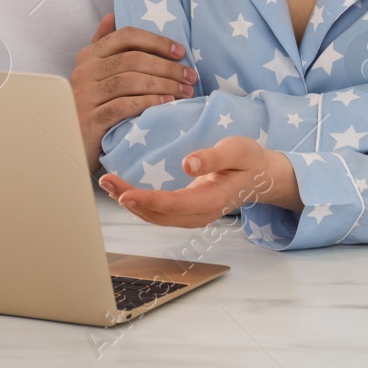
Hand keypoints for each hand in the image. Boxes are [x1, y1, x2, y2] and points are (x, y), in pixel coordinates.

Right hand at [71, 14, 196, 169]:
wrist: (71, 143)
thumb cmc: (91, 106)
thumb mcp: (93, 73)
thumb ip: (102, 44)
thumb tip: (111, 16)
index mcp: (88, 55)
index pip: (126, 35)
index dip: (156, 41)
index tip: (181, 52)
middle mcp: (85, 71)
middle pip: (133, 59)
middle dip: (167, 67)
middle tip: (190, 77)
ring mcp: (86, 95)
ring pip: (131, 81)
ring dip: (164, 85)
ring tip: (185, 92)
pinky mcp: (91, 120)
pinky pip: (124, 105)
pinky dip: (149, 102)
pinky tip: (168, 104)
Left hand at [98, 137, 298, 226]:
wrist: (262, 176)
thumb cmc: (249, 160)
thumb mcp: (237, 150)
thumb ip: (213, 158)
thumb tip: (187, 165)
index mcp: (212, 199)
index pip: (173, 205)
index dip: (147, 201)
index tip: (124, 194)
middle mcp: (199, 213)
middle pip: (158, 214)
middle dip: (129, 200)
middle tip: (106, 181)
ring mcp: (193, 215)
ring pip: (156, 216)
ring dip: (130, 203)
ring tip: (108, 185)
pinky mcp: (187, 211)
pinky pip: (159, 212)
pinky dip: (139, 203)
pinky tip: (125, 191)